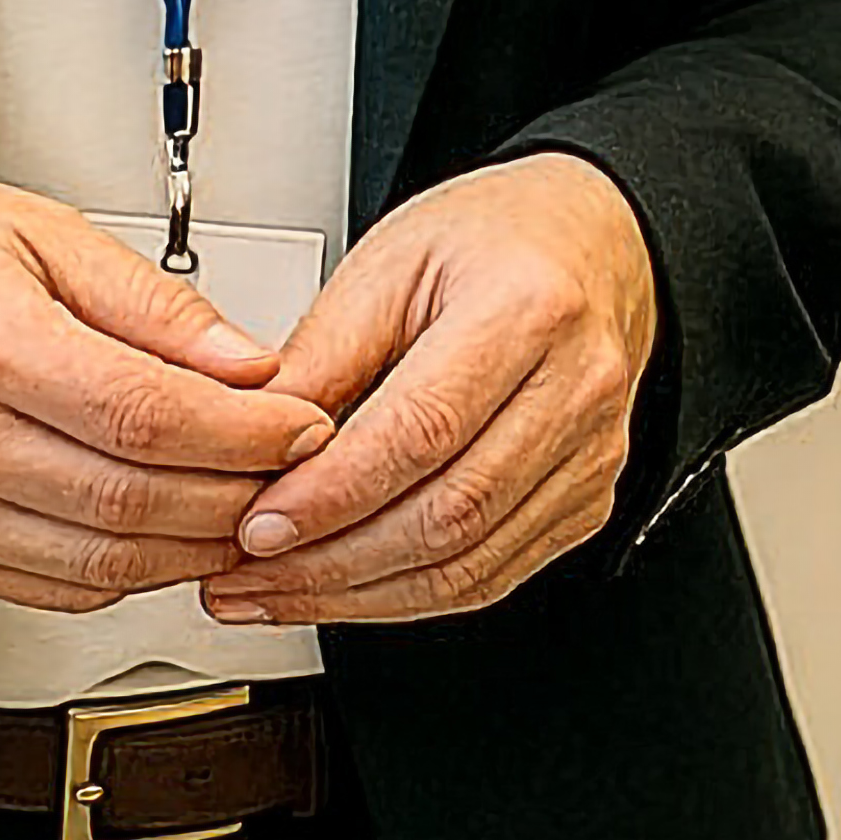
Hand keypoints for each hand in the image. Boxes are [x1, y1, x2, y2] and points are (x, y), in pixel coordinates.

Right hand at [0, 170, 336, 610]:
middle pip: (134, 500)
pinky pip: (59, 589)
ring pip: (106, 562)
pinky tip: (170, 532)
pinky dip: (133, 573)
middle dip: (239, 494)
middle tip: (297, 467)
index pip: (146, 418)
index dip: (245, 432)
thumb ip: (150, 300)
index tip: (303, 420)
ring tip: (249, 502)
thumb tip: (247, 362)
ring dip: (197, 545)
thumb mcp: (34, 227)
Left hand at [204, 155, 661, 629]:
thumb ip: (321, 354)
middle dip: (333, 561)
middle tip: (247, 573)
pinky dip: (408, 598)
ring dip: (360, 594)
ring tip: (276, 592)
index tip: (257, 526)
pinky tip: (344, 590)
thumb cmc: (491, 241)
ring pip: (470, 564)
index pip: (422, 430)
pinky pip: (492, 577)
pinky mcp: (588, 500)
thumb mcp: (389, 262)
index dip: (333, 493)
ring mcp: (593, 453)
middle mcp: (578, 388)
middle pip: (450, 514)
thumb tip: (248, 444)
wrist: (591, 244)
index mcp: (528, 308)